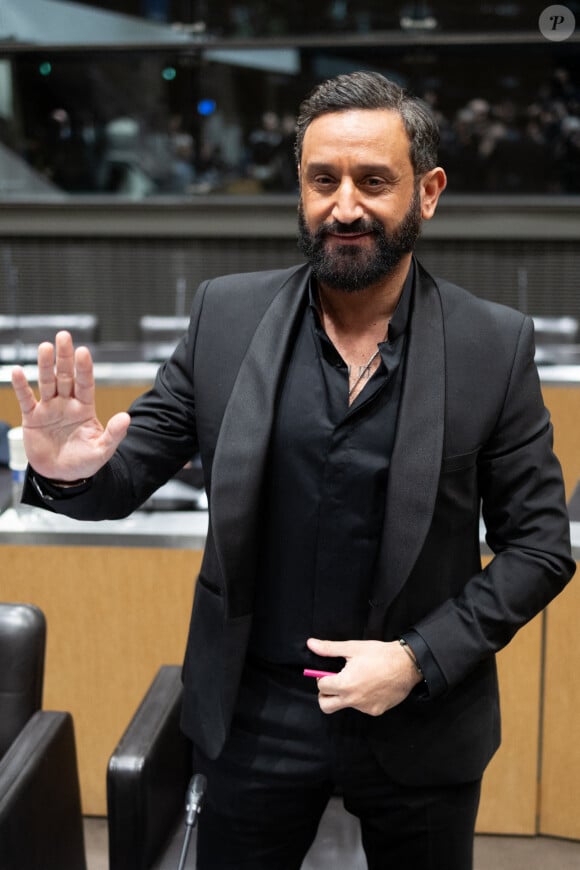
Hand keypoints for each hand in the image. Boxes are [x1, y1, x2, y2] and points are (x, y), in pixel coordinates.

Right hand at [11, 331, 130, 480]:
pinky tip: (18, 371)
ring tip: (45, 347)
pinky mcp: (33, 418)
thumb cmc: (84, 462)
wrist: (62, 477)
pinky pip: (26, 399)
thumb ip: (114, 434)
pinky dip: (22, 386)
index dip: (84, 368)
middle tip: (63, 336)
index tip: (83, 351)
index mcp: (85, 408)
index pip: (85, 383)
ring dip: (45, 365)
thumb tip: (126, 418)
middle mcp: (67, 403)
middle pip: (66, 376)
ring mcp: (50, 408)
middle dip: (65, 357)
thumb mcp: (102, 451)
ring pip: (47, 382)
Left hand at [306, 637, 422, 716]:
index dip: (322, 678)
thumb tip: (311, 644)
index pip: (321, 687)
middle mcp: (353, 700)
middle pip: (326, 706)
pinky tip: (370, 686)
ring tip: (358, 679)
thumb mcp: (352, 648)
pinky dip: (360, 699)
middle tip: (334, 683)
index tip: (329, 672)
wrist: (407, 665)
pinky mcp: (376, 711)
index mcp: (345, 684)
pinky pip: (361, 708)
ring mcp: (365, 708)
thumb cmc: (380, 654)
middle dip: (325, 695)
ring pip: (345, 705)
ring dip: (345, 695)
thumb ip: (329, 648)